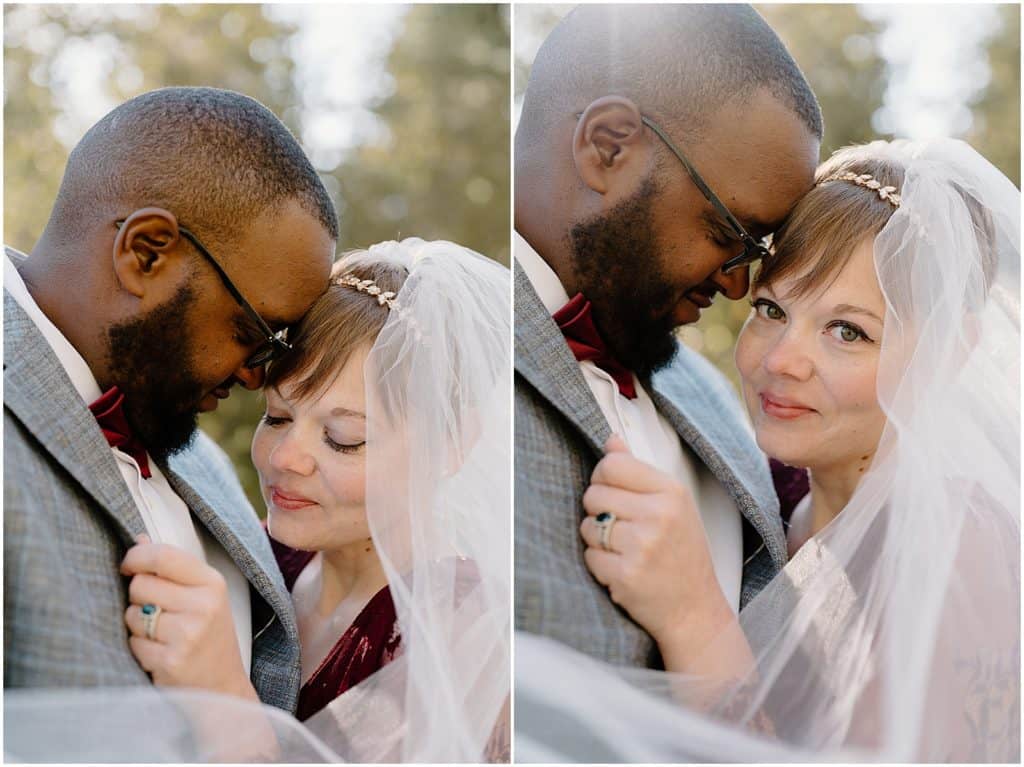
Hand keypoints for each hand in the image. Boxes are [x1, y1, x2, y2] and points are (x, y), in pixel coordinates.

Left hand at [121, 535, 256, 701]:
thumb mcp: (204, 597)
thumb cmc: (210, 637)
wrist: (222, 688)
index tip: (128, 566)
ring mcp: (188, 634)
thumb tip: (139, 538)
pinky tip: (160, 654)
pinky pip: (133, 644)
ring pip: (132, 615)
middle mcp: (203, 606)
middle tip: (155, 611)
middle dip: (137, 598)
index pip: (163, 556)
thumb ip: (173, 568)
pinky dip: (139, 649)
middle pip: (140, 585)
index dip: (136, 557)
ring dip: (137, 626)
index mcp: (212, 583)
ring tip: (160, 635)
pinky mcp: (171, 661)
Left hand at [580, 435, 732, 645]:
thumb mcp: (672, 506)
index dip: (604, 478)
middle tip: (621, 527)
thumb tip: (611, 440)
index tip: (613, 492)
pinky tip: (622, 569)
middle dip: (599, 510)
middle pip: (593, 494)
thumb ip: (638, 472)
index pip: (612, 465)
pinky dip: (600, 564)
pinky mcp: (625, 575)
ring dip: (597, 539)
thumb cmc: (682, 554)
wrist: (694, 610)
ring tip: (624, 550)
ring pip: (588, 526)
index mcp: (671, 492)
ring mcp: (641, 546)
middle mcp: (658, 516)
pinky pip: (590, 556)